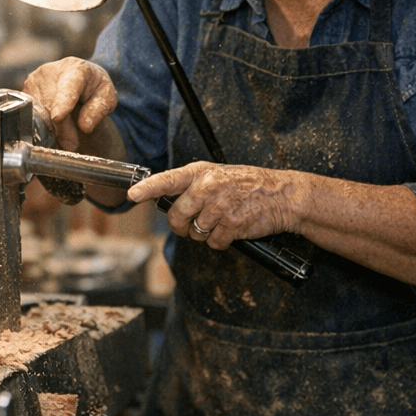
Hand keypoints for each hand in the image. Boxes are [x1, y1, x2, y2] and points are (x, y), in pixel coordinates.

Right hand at [22, 58, 117, 151]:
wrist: (79, 81)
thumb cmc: (94, 90)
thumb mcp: (107, 98)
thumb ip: (99, 110)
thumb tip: (84, 126)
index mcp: (77, 68)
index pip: (68, 87)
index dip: (63, 102)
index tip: (58, 118)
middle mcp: (51, 70)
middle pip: (51, 105)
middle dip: (62, 129)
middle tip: (73, 144)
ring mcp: (34, 80)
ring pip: (38, 113)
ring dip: (51, 129)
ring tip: (66, 132)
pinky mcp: (24, 92)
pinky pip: (30, 115)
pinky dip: (42, 126)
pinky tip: (53, 126)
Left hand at [129, 161, 302, 248]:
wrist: (282, 195)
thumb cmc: (247, 185)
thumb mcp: (218, 175)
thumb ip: (193, 185)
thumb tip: (167, 202)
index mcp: (201, 172)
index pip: (168, 179)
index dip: (148, 188)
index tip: (133, 194)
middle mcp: (208, 187)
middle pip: (177, 216)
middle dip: (182, 226)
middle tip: (193, 223)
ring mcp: (220, 206)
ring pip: (195, 232)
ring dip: (205, 234)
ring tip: (221, 220)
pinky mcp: (233, 224)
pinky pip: (214, 242)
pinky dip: (221, 241)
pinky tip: (232, 228)